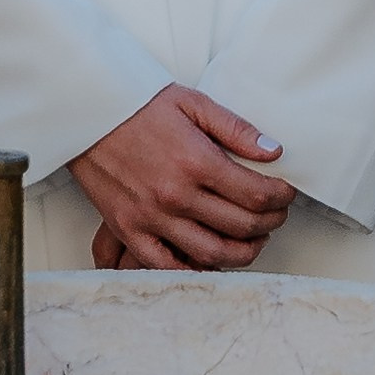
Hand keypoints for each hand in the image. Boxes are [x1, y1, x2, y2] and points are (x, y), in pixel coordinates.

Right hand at [71, 84, 294, 271]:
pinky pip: (167, 266)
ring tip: (253, 241)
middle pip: (241, 226)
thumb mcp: (194, 103)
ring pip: (212, 253)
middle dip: (270, 223)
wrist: (89, 113)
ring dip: (242, 252)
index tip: (285, 193)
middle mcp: (177, 195)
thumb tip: (273, 151)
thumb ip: (236, 129)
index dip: (280, 198)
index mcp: (197, 162)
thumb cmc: (140, 105)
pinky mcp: (129, 230)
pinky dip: (194, 271)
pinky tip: (210, 262)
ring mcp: (152, 218)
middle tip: (276, 215)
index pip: (256, 195)